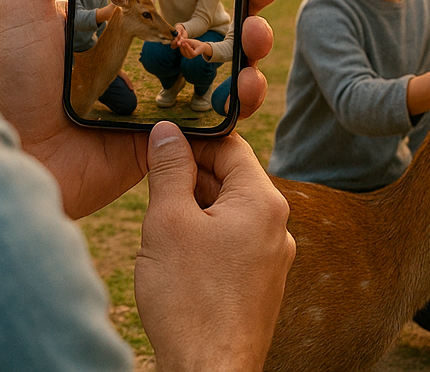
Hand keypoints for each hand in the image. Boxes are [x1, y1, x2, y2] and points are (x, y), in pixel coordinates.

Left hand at [0, 0, 284, 217]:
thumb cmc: (9, 83)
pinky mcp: (170, 141)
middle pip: (211, 25)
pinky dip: (240, 102)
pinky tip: (248, 84)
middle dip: (248, 2)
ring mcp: (161, 100)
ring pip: (223, 69)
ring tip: (259, 36)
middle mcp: (145, 59)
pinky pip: (217, 121)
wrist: (11, 159)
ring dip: (252, 48)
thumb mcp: (19, 4)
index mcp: (118, 26)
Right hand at [136, 122, 294, 371]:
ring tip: (160, 224)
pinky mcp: (261, 285)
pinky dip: (205, 239)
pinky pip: (233, 244)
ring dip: (194, 210)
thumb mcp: (168, 221)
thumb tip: (167, 131)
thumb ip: (168, 169)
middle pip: (231, 180)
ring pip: (229, 214)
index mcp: (263, 202)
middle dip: (190, 176)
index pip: (231, 146)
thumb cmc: (189, 299)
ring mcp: (272, 259)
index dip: (193, 138)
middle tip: (151, 182)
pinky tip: (176, 256)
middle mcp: (278, 227)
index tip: (161, 142)